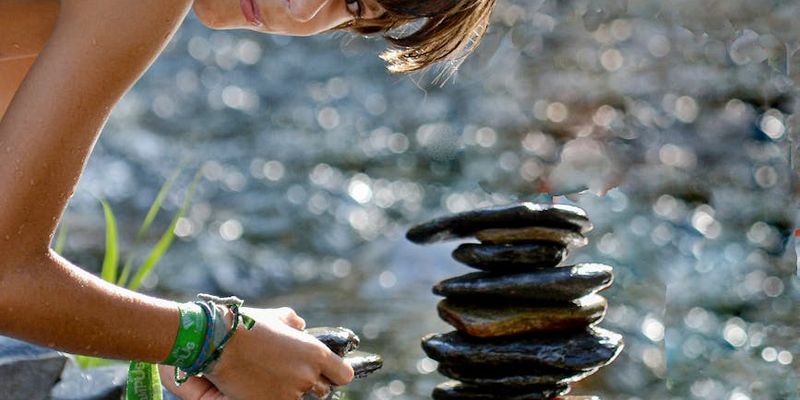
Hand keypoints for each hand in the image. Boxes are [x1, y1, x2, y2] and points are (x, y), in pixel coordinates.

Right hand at [161, 306, 352, 399]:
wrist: (218, 342)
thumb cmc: (248, 325)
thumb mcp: (278, 317)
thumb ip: (294, 323)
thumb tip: (301, 326)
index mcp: (315, 354)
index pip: (343, 375)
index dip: (335, 373)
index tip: (328, 372)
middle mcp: (307, 376)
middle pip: (323, 391)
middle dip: (311, 383)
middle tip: (292, 374)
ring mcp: (289, 393)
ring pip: (300, 399)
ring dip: (291, 391)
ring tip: (274, 378)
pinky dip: (274, 396)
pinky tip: (262, 387)